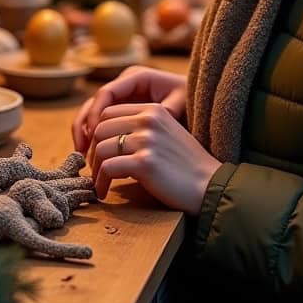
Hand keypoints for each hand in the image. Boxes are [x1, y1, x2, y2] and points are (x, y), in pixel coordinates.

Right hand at [72, 65, 186, 155]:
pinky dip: (93, 138)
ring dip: (84, 134)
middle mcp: (123, 85)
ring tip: (82, 155)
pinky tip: (91, 155)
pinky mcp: (119, 112)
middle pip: (93, 103)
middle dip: (84, 126)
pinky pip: (100, 123)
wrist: (193, 100)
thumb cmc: (187, 98)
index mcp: (135, 77)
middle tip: (81, 149)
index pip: (106, 93)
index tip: (93, 135)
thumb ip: (165, 109)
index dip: (95, 113)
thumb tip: (148, 123)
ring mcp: (120, 98)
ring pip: (92, 114)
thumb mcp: (180, 101)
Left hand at [88, 101, 220, 213]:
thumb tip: (107, 139)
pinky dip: (101, 182)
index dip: (98, 133)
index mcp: (153, 109)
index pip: (109, 112)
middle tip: (97, 170)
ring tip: (100, 184)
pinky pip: (108, 169)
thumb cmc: (186, 165)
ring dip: (95, 170)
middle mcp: (148, 120)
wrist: (209, 184)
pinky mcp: (144, 163)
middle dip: (93, 151)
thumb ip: (141, 130)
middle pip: (100, 129)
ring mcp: (146, 140)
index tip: (98, 152)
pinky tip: (104, 192)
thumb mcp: (165, 134)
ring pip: (101, 149)